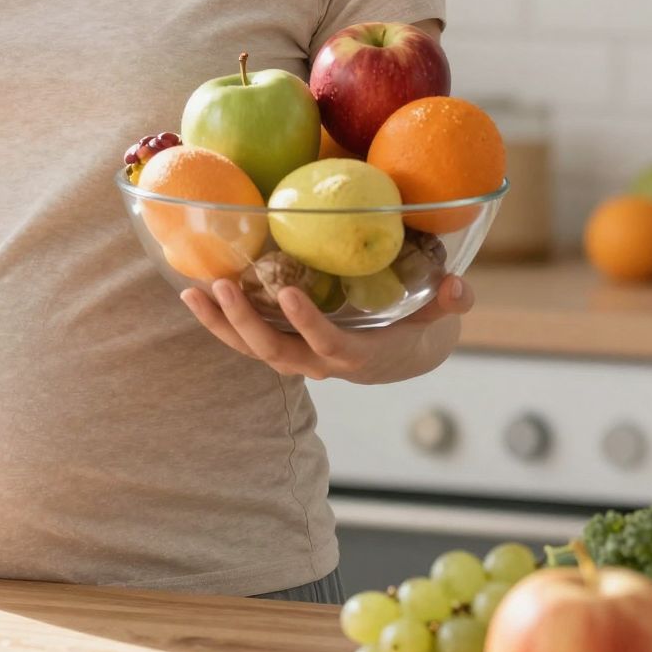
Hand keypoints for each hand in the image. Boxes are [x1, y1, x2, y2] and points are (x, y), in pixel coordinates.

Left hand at [180, 273, 473, 384]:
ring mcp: (296, 358)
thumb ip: (449, 302)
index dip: (308, 324)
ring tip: (192, 293)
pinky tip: (194, 294)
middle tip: (224, 287)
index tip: (289, 294)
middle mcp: (319, 364)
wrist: (399, 357)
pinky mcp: (281, 346)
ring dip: (220, 323)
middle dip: (246, 322)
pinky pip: (244, 339)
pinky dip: (218, 322)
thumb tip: (459, 287)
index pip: (328, 344)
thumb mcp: (438, 316)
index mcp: (355, 356)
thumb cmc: (417, 327)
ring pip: (252, 349)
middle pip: (276, 351)